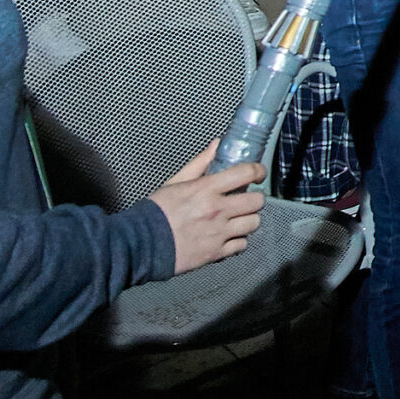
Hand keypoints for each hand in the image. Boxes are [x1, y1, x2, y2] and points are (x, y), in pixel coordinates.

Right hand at [150, 143, 266, 272]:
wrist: (141, 244)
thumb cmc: (156, 212)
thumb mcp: (176, 182)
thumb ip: (200, 163)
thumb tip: (216, 145)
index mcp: (206, 189)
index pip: (245, 173)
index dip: (258, 171)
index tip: (259, 173)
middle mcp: (216, 210)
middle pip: (256, 201)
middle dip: (254, 199)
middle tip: (245, 200)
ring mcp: (218, 232)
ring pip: (253, 223)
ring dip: (248, 220)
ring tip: (238, 219)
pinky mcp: (216, 253)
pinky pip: (242, 245)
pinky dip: (238, 241)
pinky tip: (229, 236)